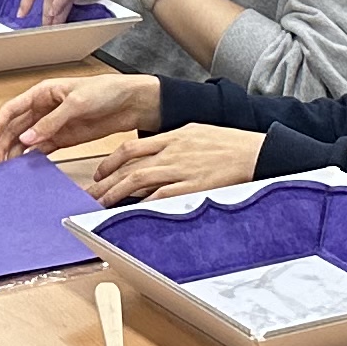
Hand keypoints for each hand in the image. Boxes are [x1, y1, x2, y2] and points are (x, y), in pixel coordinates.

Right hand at [0, 69, 164, 157]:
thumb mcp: (77, 103)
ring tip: (7, 170)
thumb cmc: (106, 91)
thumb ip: (51, 122)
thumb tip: (27, 138)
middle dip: (3, 145)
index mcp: (42, 93)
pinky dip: (31, 158)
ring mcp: (51, 124)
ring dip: (15, 154)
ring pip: (25, 141)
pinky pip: (41, 149)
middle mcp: (42, 109)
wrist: (130, 103)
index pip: (11, 109)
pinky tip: (25, 168)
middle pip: (15, 128)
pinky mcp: (62, 138)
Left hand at [81, 124, 264, 201]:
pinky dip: (141, 205)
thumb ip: (175, 141)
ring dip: (115, 194)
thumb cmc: (230, 144)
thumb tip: (156, 151)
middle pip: (128, 167)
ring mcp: (180, 170)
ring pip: (137, 181)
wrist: (256, 152)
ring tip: (101, 205)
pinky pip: (159, 197)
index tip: (100, 173)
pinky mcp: (190, 187)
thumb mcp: (198, 132)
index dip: (110, 162)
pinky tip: (130, 213)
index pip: (131, 148)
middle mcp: (172, 151)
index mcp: (173, 136)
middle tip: (90, 195)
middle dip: (105, 182)